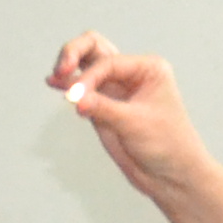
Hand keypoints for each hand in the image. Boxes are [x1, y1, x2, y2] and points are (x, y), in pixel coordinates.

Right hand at [47, 31, 222, 209]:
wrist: (169, 174)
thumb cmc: (167, 144)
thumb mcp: (135, 123)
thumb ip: (103, 108)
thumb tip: (75, 98)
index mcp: (147, 69)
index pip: (108, 62)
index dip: (88, 78)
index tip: (76, 100)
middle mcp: (130, 73)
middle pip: (94, 48)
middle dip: (74, 52)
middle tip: (61, 69)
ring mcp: (114, 89)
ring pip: (85, 64)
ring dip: (68, 66)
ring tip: (54, 76)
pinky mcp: (102, 106)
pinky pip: (81, 89)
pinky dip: (66, 84)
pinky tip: (52, 83)